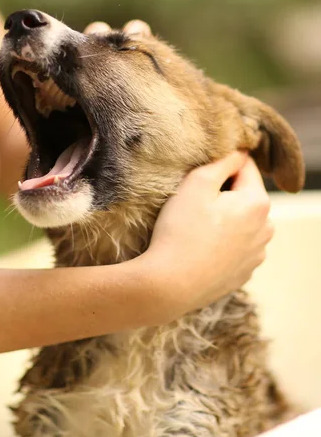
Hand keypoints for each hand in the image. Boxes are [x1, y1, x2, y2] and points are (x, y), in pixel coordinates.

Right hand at [141, 151, 273, 321]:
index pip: (245, 166)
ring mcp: (256, 254)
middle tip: (194, 203)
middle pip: (245, 196)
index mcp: (258, 203)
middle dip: (224, 194)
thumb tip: (238, 151)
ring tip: (196, 227)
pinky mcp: (243, 273)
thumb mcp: (196, 183)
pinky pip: (235, 246)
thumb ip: (222, 161)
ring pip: (242, 222)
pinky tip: (200, 247)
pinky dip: (222, 242)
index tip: (199, 175)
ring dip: (225, 218)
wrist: (170, 285)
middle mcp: (266, 229)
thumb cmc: (181, 231)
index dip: (220, 165)